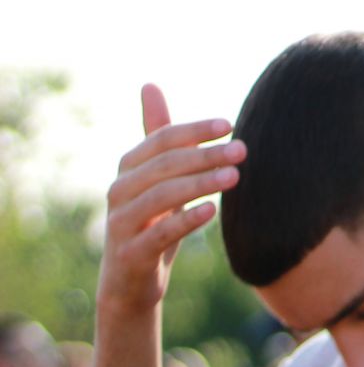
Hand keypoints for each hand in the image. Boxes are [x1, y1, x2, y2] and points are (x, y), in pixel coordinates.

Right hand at [97, 85, 243, 319]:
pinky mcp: (132, 252)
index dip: (194, 130)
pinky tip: (213, 210)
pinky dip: (186, 220)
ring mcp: (122, 221)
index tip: (230, 124)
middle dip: (205, 155)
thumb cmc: (151, 224)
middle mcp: (120, 190)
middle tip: (242, 151)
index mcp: (129, 168)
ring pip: (161, 195)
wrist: (131, 282)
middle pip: (164, 164)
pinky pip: (160, 233)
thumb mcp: (157, 179)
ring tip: (234, 176)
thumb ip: (158, 138)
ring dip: (200, 183)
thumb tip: (149, 84)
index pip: (161, 139)